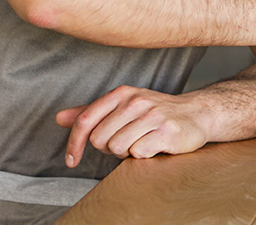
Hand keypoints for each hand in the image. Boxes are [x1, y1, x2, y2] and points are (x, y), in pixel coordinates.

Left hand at [56, 85, 210, 166]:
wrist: (196, 114)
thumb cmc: (156, 113)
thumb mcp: (123, 107)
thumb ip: (91, 113)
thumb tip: (59, 118)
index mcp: (122, 94)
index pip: (85, 120)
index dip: (74, 144)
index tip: (72, 160)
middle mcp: (136, 101)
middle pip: (100, 139)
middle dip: (108, 148)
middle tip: (125, 142)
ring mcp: (152, 116)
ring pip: (118, 148)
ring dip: (126, 153)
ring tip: (140, 143)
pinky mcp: (166, 132)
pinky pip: (138, 153)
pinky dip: (142, 156)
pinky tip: (153, 146)